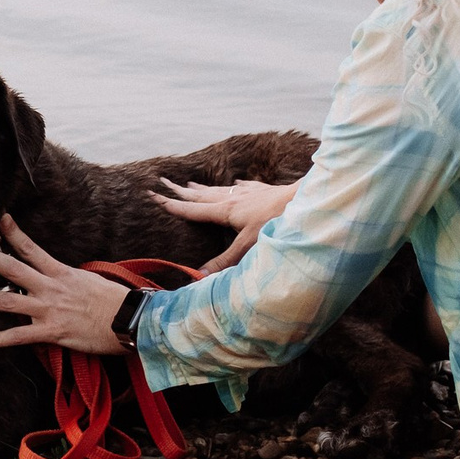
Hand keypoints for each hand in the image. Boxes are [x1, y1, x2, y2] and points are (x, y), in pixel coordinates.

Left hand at [0, 215, 130, 354]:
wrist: (131, 321)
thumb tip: (59, 278)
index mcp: (62, 273)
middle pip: (12, 270)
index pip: (32, 249)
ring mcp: (48, 310)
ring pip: (6, 302)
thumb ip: (69, 280)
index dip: (14, 234)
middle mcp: (51, 288)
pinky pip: (18, 336)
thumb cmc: (117, 303)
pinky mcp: (51, 332)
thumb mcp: (91, 282)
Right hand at [155, 177, 298, 270]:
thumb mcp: (249, 245)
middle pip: (201, 195)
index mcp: (226, 211)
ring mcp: (250, 193)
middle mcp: (234, 199)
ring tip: (191, 183)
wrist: (306, 199)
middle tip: (163, 182)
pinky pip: (244, 187)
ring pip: (220, 189)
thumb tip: (198, 276)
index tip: (153, 196)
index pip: (192, 209)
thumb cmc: (278, 221)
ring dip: (203, 188)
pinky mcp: (265, 191)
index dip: (172, 205)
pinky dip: (236, 186)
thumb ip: (225, 261)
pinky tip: (236, 184)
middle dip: (181, 190)